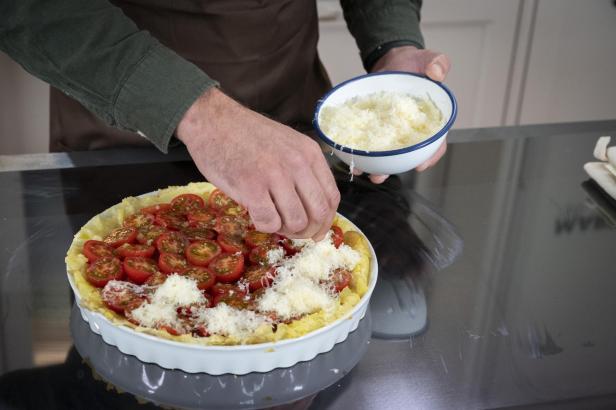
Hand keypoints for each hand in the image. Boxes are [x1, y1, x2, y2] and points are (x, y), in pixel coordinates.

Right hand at [177, 88, 339, 239]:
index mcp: (309, 153)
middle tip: (291, 230)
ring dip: (284, 228)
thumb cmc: (247, 136)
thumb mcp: (287, 144)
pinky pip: (269, 223)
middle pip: (318, 214)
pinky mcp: (251, 187)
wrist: (212, 120)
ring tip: (270, 216)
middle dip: (307, 231)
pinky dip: (264, 225)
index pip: (331, 197)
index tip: (316, 231)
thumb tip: (314, 212)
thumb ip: (303, 171)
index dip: (326, 221)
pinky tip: (255, 213)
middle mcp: (297, 163)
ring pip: (296, 222)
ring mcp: (274, 175)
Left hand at [356, 46, 450, 182]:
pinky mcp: (374, 128)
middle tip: (381, 175)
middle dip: (395, 168)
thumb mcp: (429, 60)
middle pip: (407, 156)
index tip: (420, 165)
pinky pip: (369, 143)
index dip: (430, 156)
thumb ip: (437, 63)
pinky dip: (360, 152)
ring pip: (387, 155)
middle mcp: (410, 131)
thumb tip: (436, 72)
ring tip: (364, 172)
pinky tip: (351, 156)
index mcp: (430, 121)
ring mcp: (392, 132)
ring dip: (375, 167)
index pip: (436, 143)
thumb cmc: (415, 65)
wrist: (393, 61)